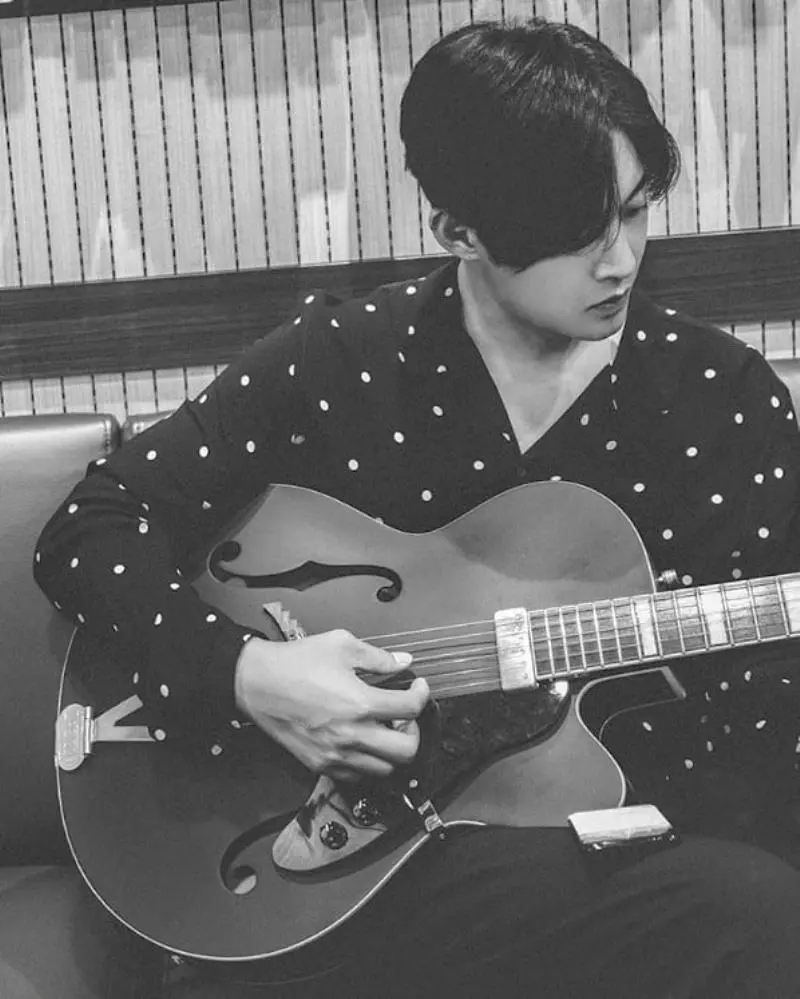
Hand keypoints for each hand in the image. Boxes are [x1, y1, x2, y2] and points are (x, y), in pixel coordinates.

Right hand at [234, 630, 429, 780]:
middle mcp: (351, 734)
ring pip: (385, 769)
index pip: (411, 709)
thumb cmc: (294, 664)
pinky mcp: (321, 764)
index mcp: (360, 703)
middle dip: (414, 730)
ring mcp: (336, 754)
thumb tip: (402, 662)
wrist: (257, 683)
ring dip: (392, 749)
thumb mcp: (342, 645)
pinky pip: (358, 776)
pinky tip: (364, 741)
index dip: (422, 694)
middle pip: (407, 750)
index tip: (417, 687)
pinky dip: (369, 762)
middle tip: (404, 714)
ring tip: (384, 728)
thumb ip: (378, 657)